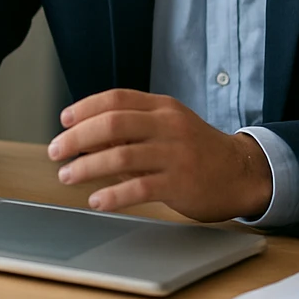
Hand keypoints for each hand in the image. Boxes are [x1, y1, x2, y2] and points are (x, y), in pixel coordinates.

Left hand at [46, 89, 272, 222]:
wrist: (241, 173)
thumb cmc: (197, 151)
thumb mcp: (167, 128)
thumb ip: (131, 130)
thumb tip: (87, 137)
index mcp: (162, 107)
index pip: (116, 98)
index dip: (85, 108)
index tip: (64, 121)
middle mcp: (168, 125)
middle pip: (113, 123)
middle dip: (77, 138)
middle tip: (56, 151)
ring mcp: (175, 154)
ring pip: (121, 155)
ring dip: (87, 167)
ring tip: (68, 176)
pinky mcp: (181, 183)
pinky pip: (139, 188)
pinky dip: (113, 195)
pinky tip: (96, 200)